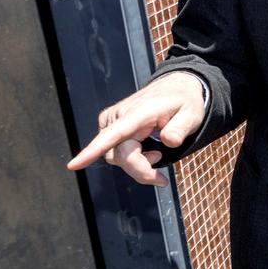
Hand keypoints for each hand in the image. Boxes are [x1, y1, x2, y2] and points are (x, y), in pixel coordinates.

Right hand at [65, 72, 205, 186]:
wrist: (174, 88)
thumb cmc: (183, 102)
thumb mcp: (193, 114)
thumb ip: (182, 128)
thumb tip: (169, 141)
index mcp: (139, 112)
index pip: (114, 134)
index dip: (93, 151)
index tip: (74, 165)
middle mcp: (119, 116)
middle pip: (120, 156)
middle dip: (140, 171)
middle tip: (162, 180)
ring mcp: (111, 122)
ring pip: (116, 158)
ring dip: (138, 164)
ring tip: (158, 152)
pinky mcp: (109, 128)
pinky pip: (116, 153)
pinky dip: (133, 159)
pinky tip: (148, 149)